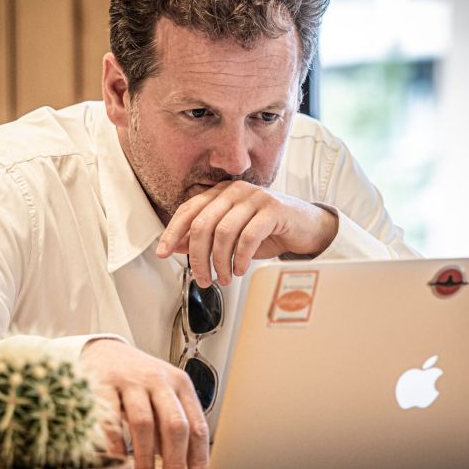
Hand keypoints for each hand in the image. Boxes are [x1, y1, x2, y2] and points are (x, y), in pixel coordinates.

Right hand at [81, 339, 208, 468]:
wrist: (106, 351)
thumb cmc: (140, 381)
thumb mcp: (163, 396)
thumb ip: (172, 425)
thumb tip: (183, 464)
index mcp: (181, 385)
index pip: (197, 426)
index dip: (198, 457)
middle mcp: (159, 381)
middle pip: (174, 425)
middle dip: (174, 460)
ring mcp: (132, 381)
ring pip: (144, 422)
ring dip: (145, 455)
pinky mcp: (105, 383)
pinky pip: (111, 416)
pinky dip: (115, 441)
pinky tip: (118, 456)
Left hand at [156, 180, 337, 286]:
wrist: (306, 227)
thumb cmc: (267, 231)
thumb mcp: (230, 236)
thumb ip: (204, 237)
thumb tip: (176, 245)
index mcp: (220, 193)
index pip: (187, 210)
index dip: (172, 232)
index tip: (162, 253)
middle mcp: (234, 190)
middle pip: (202, 223)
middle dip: (198, 256)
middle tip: (202, 278)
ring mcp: (254, 197)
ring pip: (223, 231)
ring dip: (220, 262)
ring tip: (225, 278)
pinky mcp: (273, 209)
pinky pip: (247, 236)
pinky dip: (240, 258)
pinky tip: (241, 269)